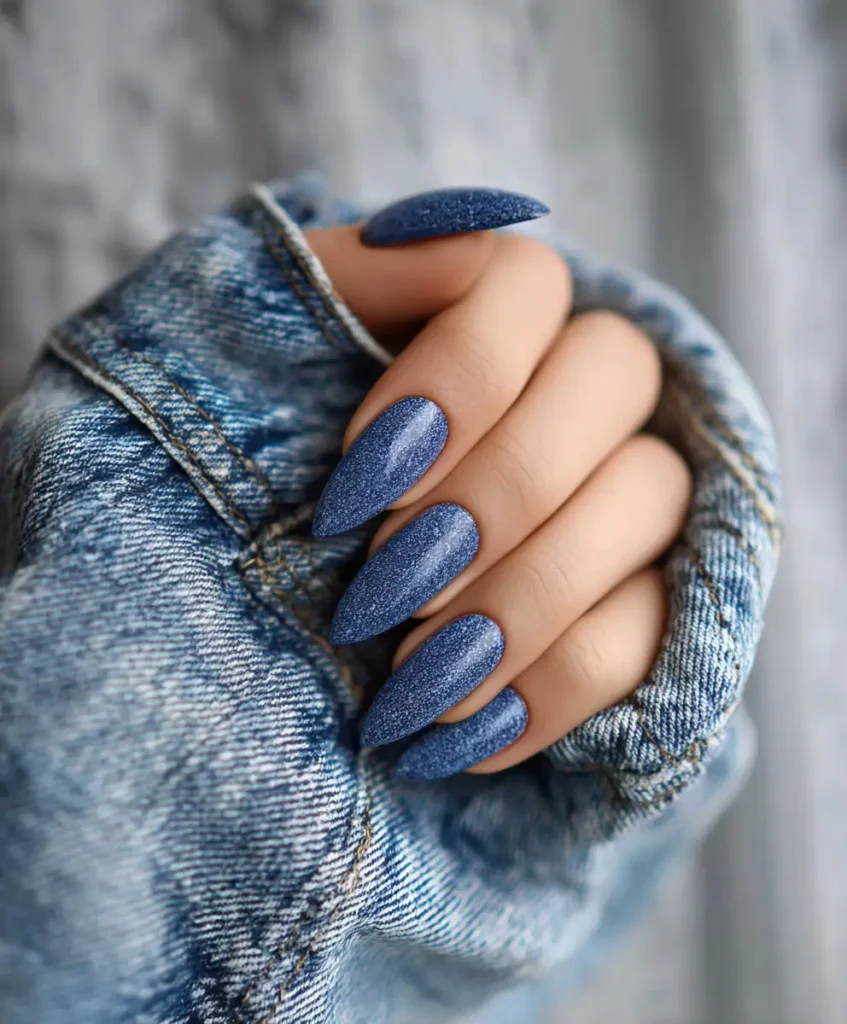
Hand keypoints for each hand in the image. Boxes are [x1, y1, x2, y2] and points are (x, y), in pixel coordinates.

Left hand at [306, 189, 690, 779]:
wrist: (256, 621)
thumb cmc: (248, 474)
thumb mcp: (249, 371)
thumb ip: (320, 286)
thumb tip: (415, 237)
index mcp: (485, 308)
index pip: (522, 284)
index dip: (458, 376)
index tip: (360, 479)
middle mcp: (575, 379)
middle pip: (609, 378)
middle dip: (496, 492)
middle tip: (384, 586)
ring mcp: (625, 484)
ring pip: (644, 501)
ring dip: (524, 599)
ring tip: (410, 683)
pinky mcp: (642, 592)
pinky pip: (645, 632)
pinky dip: (554, 688)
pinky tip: (462, 736)